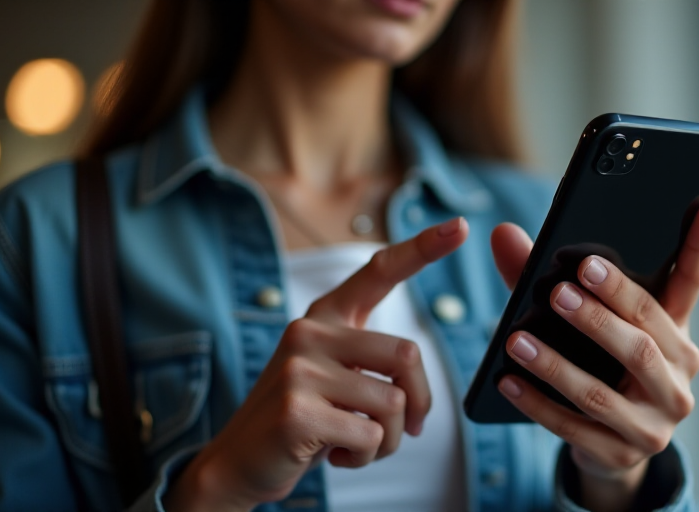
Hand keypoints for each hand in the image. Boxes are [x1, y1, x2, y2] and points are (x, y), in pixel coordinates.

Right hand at [163, 218, 468, 511]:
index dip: (422, 248)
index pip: (379, 272)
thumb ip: (372, 365)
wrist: (239, 462)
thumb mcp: (335, 377)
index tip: (459, 226)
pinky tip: (336, 456)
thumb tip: (419, 394)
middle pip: (406, 354)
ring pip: (392, 403)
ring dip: (388, 439)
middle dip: (419, 401)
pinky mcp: (297, 411)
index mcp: (324, 317)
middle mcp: (309, 332)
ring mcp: (299, 369)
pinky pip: (369, 436)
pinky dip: (366, 457)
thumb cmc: (304, 418)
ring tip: (357, 445)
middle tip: (408, 428)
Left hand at [490, 202, 698, 511]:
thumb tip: (502, 233)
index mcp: (677, 335)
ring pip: (604, 392)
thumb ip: (549, 278)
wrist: (611, 447)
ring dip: (556, 365)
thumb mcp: (588, 323)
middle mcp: (678, 378)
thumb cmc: (600, 366)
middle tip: (561, 290)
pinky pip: (575, 428)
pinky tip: (508, 382)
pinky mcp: (624, 454)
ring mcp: (655, 423)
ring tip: (517, 340)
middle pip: (643, 343)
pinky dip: (538, 404)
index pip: (692, 284)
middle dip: (601, 315)